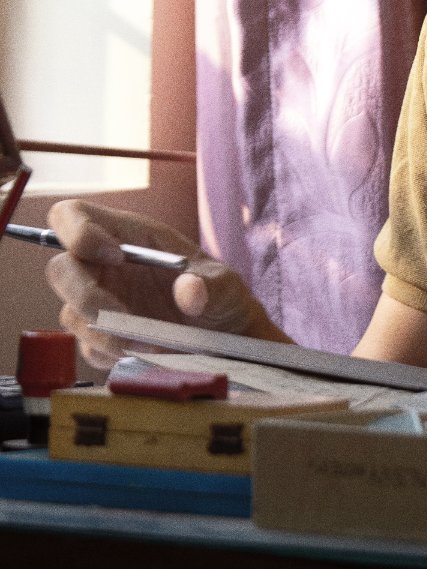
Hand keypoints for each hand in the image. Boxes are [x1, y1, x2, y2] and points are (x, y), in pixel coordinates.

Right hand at [44, 199, 289, 370]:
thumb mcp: (226, 286)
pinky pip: (87, 347)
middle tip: (121, 313)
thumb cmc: (221, 297)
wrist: (225, 340)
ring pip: (70, 313)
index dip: (78, 231)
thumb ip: (211, 285)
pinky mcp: (103, 337)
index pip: (73, 215)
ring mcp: (101, 302)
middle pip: (59, 268)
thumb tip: (190, 292)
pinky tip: (144, 352)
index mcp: (128, 236)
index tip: (113, 257)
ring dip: (104, 331)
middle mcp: (106, 267)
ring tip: (148, 341)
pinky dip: (112, 354)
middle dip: (84, 293)